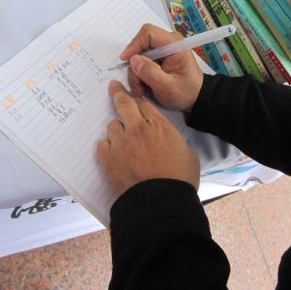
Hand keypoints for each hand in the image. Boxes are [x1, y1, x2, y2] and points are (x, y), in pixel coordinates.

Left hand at [97, 80, 199, 197]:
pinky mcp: (108, 159)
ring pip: (112, 126)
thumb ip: (176, 142)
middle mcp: (138, 129)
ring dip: (117, 131)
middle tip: (113, 87)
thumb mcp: (188, 154)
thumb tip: (172, 144)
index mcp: (159, 125)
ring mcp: (121, 143)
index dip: (137, 99)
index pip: (144, 104)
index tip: (133, 96)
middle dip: (118, 93)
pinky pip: (102, 145)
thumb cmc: (179, 180)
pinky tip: (113, 155)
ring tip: (122, 142)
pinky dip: (107, 148)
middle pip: (124, 104)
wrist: (161, 201)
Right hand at [120, 23, 203, 111]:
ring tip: (142, 89)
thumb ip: (150, 73)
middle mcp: (167, 43)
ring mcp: (162, 50)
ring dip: (136, 73)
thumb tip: (134, 60)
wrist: (195, 97)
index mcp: (174, 44)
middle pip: (140, 45)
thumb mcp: (167, 87)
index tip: (125, 60)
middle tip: (137, 84)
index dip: (134, 45)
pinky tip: (145, 86)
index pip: (148, 33)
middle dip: (135, 65)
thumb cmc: (186, 92)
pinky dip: (139, 75)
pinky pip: (141, 62)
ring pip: (138, 56)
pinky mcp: (158, 58)